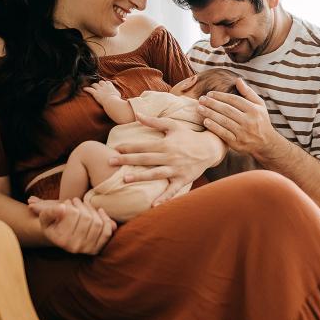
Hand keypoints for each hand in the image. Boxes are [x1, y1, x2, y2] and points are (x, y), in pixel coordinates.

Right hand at [28, 196, 115, 253]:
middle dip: (82, 206)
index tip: (68, 202)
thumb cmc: (52, 224)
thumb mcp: (45, 217)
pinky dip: (106, 220)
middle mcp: (74, 247)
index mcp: (61, 240)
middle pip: (87, 218)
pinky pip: (107, 233)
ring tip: (85, 205)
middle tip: (77, 201)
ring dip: (93, 210)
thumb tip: (62, 208)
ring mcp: (87, 249)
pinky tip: (99, 212)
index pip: (73, 214)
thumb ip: (50, 211)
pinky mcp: (97, 248)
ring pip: (97, 223)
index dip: (72, 205)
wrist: (59, 236)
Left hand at [84, 80, 121, 104]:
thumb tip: (119, 94)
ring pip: (95, 84)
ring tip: (92, 87)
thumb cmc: (116, 100)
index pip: (108, 82)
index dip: (106, 84)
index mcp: (111, 87)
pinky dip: (86, 89)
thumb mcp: (119, 95)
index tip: (106, 85)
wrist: (112, 102)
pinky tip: (84, 89)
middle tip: (98, 86)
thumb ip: (117, 93)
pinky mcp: (95, 93)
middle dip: (99, 84)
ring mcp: (100, 89)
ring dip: (93, 85)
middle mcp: (105, 87)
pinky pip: (89, 89)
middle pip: (101, 82)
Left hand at [108, 118, 225, 204]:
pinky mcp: (183, 179)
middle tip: (109, 162)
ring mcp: (176, 169)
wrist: (210, 148)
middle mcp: (170, 157)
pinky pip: (172, 190)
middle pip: (145, 159)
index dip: (129, 147)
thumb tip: (137, 115)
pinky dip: (164, 198)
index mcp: (166, 144)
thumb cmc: (189, 136)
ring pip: (155, 174)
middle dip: (127, 160)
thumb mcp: (173, 125)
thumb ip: (154, 121)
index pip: (143, 146)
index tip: (114, 149)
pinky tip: (153, 205)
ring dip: (140, 176)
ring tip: (124, 179)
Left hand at [198, 78, 282, 156]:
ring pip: (224, 121)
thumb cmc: (260, 120)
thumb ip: (248, 92)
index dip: (221, 96)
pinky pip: (223, 134)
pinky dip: (214, 127)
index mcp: (254, 110)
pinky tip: (205, 121)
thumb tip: (238, 80)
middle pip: (227, 110)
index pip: (234, 100)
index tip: (210, 93)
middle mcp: (249, 121)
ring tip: (199, 108)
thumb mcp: (259, 105)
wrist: (266, 143)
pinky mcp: (238, 143)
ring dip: (210, 114)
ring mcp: (243, 133)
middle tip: (201, 99)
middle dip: (212, 104)